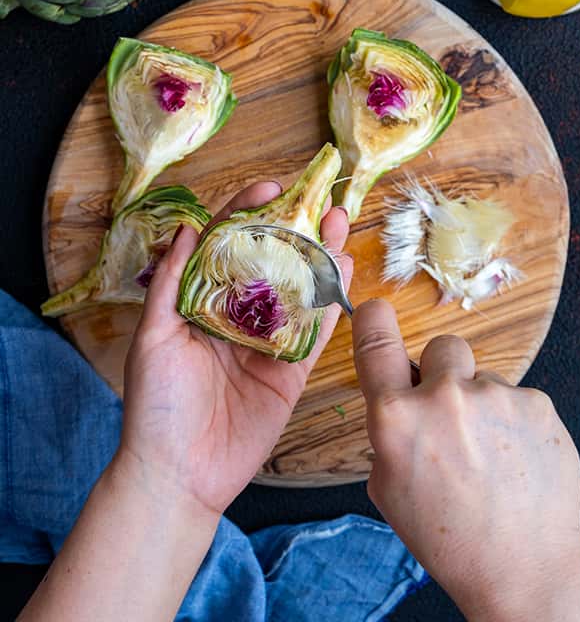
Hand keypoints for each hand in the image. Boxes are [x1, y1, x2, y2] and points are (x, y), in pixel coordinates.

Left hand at [117, 182, 352, 517]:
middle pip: (272, 264)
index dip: (248, 214)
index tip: (270, 186)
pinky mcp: (292, 373)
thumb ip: (171, 283)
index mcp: (201, 306)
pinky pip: (317, 333)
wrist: (179, 473)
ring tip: (342, 225)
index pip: (226, 248)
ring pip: (301, 292)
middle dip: (297, 231)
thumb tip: (184, 228)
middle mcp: (238, 320)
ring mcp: (268, 346)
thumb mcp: (152, 338)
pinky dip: (333, 304)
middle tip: (321, 201)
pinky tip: (346, 274)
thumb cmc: (155, 408)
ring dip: (322, 258)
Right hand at [351, 300, 579, 620]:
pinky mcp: (538, 402)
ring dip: (485, 405)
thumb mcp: (391, 489)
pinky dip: (517, 422)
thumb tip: (404, 403)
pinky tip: (517, 461)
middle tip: (455, 418)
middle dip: (447, 373)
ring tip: (493, 457)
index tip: (376, 310)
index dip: (374, 320)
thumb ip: (392, 433)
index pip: (377, 343)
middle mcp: (446, 398)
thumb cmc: (451, 538)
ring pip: (486, 379)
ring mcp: (497, 396)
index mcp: (397, 420)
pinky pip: (519, 398)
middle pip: (444, 347)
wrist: (521, 563)